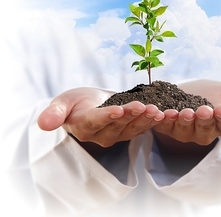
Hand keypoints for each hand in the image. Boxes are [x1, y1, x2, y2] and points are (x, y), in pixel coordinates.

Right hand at [38, 87, 163, 146]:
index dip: (106, 117)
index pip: (95, 122)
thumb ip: (54, 113)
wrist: (89, 104)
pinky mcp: (128, 131)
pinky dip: (150, 120)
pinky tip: (161, 114)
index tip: (118, 109)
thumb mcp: (62, 103)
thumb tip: (43, 124)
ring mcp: (116, 134)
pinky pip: (140, 127)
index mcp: (84, 126)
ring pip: (131, 128)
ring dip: (144, 119)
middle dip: (131, 116)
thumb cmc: (74, 102)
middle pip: (117, 126)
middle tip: (144, 106)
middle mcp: (101, 135)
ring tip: (156, 110)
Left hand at [153, 79, 220, 144]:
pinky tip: (161, 112)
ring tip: (182, 112)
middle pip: (205, 129)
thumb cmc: (211, 93)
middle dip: (204, 120)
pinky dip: (162, 120)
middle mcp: (203, 132)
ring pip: (184, 130)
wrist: (186, 91)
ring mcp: (184, 131)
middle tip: (204, 110)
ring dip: (183, 121)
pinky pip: (164, 126)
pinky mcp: (167, 126)